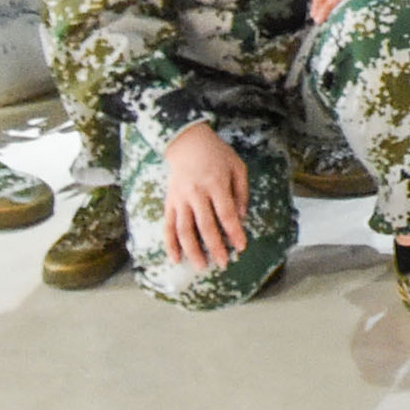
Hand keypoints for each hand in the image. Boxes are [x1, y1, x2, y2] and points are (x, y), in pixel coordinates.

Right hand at [156, 120, 249, 271]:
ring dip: (191, 250)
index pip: (226, 213)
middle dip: (214, 247)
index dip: (234, 232)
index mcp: (215, 183)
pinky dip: (170, 243)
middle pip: (205, 225)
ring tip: (200, 266)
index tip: (241, 247)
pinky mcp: (169, 202)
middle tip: (223, 264)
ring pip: (184, 229)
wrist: (187, 143)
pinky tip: (175, 258)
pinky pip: (168, 226)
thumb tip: (242, 217)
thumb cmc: (217, 155)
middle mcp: (196, 193)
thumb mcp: (237, 166)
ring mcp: (180, 199)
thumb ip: (242, 192)